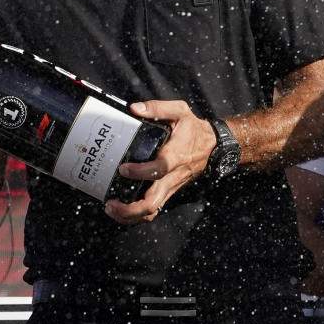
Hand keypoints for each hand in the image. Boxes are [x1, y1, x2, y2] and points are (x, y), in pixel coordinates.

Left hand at [106, 99, 214, 224]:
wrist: (214, 145)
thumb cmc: (194, 129)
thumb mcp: (179, 111)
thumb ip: (157, 108)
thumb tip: (135, 108)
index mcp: (175, 156)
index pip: (159, 169)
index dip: (140, 172)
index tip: (123, 168)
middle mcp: (173, 176)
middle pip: (153, 202)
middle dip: (130, 208)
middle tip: (110, 203)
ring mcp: (171, 187)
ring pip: (153, 210)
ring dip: (130, 215)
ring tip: (111, 209)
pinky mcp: (169, 191)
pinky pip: (154, 209)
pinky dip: (137, 214)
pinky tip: (122, 210)